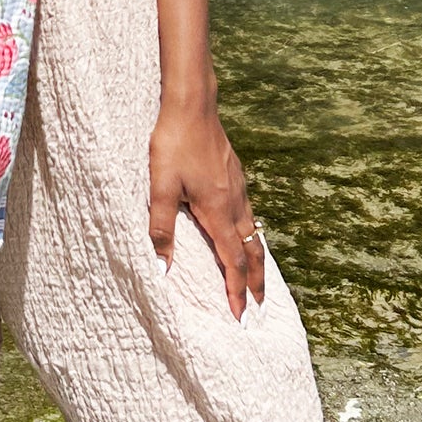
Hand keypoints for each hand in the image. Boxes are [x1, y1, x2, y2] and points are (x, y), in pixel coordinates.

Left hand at [147, 97, 266, 319]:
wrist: (192, 105)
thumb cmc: (173, 144)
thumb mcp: (160, 187)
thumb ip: (161, 229)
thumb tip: (161, 270)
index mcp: (217, 210)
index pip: (234, 261)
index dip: (238, 291)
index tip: (241, 316)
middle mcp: (234, 203)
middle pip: (253, 252)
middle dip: (257, 282)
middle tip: (261, 307)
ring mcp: (238, 188)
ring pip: (254, 233)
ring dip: (257, 260)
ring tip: (258, 279)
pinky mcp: (236, 176)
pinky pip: (250, 215)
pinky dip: (252, 237)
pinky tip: (244, 235)